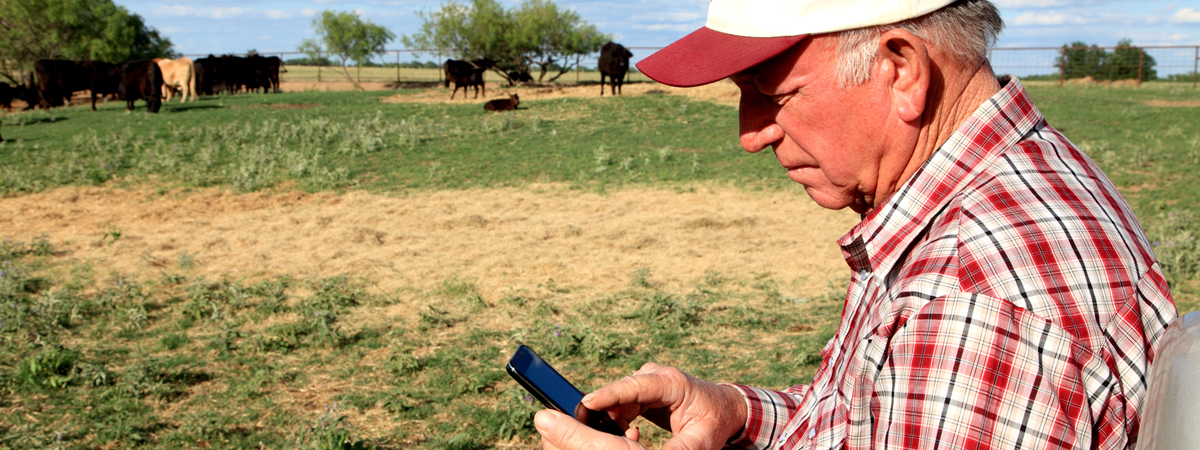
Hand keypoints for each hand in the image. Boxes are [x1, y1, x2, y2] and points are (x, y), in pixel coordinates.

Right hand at [535, 363, 746, 449]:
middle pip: (620, 392)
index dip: (609, 394)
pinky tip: (625, 434)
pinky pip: (621, 404)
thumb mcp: (701, 440)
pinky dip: (617, 419)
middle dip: (603, 411)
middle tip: (590, 431)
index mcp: (672, 382)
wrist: (725, 409)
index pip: (634, 385)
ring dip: (611, 418)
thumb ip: (679, 449)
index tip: (586, 404)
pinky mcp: (643, 390)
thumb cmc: (715, 422)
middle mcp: (657, 376)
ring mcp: (648, 381)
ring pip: (618, 399)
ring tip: (622, 437)